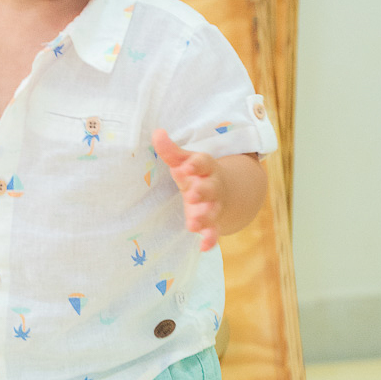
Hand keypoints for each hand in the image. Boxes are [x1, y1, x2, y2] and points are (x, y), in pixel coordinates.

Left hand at [152, 128, 222, 251]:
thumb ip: (171, 151)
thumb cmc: (196, 174)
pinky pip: (214, 232)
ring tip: (192, 224)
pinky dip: (210, 239)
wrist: (224, 191)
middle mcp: (213, 187)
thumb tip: (156, 132)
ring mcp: (214, 205)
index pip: (203, 163)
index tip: (186, 167)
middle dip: (202, 192)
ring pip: (213, 212)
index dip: (196, 165)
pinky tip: (203, 247)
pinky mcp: (212, 223)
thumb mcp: (185, 162)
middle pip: (211, 189)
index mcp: (206, 168)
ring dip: (204, 218)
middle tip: (192, 194)